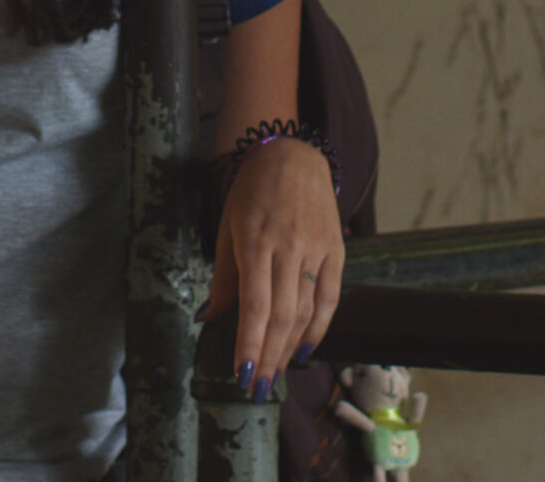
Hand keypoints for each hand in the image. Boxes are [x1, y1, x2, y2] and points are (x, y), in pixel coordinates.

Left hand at [198, 136, 343, 401]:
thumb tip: (208, 318)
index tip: (241, 374)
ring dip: (290, 348)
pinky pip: (330, 297)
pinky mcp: (336, 250)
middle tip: (257, 388)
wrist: (293, 155)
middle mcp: (288, 248)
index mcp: (256, 241)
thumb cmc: (252, 191)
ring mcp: (316, 249)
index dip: (250, 343)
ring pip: (306, 311)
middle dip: (269, 356)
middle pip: (282, 315)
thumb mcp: (228, 228)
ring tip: (276, 375)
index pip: (255, 304)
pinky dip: (319, 327)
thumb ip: (223, 277)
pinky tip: (304, 350)